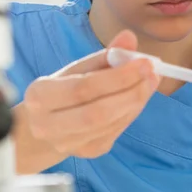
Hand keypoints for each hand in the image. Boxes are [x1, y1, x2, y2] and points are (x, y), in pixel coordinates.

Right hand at [23, 30, 160, 158]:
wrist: (44, 128)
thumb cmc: (61, 92)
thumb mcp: (75, 70)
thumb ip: (103, 55)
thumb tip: (129, 37)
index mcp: (40, 96)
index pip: (83, 88)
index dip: (117, 77)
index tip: (143, 63)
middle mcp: (47, 125)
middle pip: (97, 112)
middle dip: (130, 93)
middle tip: (152, 75)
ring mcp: (66, 143)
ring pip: (109, 125)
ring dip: (135, 102)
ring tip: (149, 83)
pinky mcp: (85, 153)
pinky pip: (114, 133)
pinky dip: (130, 113)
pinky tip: (137, 99)